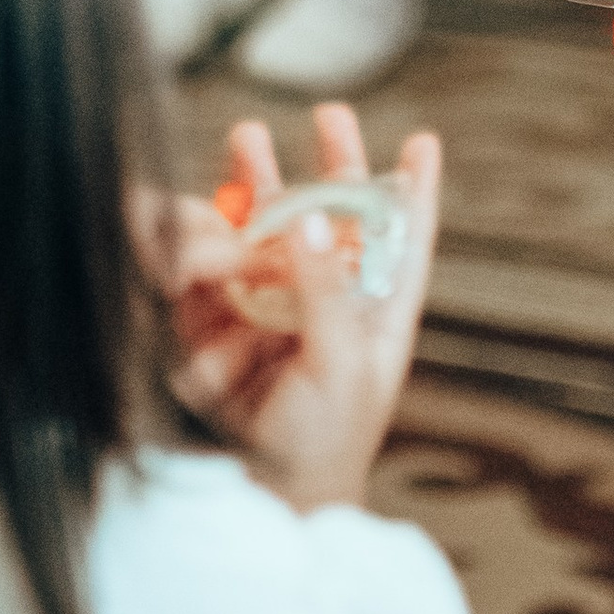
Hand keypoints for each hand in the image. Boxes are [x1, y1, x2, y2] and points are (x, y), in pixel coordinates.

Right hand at [153, 105, 438, 511]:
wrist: (256, 501)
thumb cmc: (321, 447)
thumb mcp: (339, 368)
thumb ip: (324, 293)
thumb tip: (313, 224)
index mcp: (375, 319)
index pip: (401, 243)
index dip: (413, 193)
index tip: (424, 144)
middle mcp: (325, 306)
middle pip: (332, 221)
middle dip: (328, 166)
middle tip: (329, 112)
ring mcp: (269, 312)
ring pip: (264, 232)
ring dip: (257, 187)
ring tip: (246, 136)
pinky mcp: (215, 327)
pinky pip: (207, 268)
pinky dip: (198, 237)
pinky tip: (189, 211)